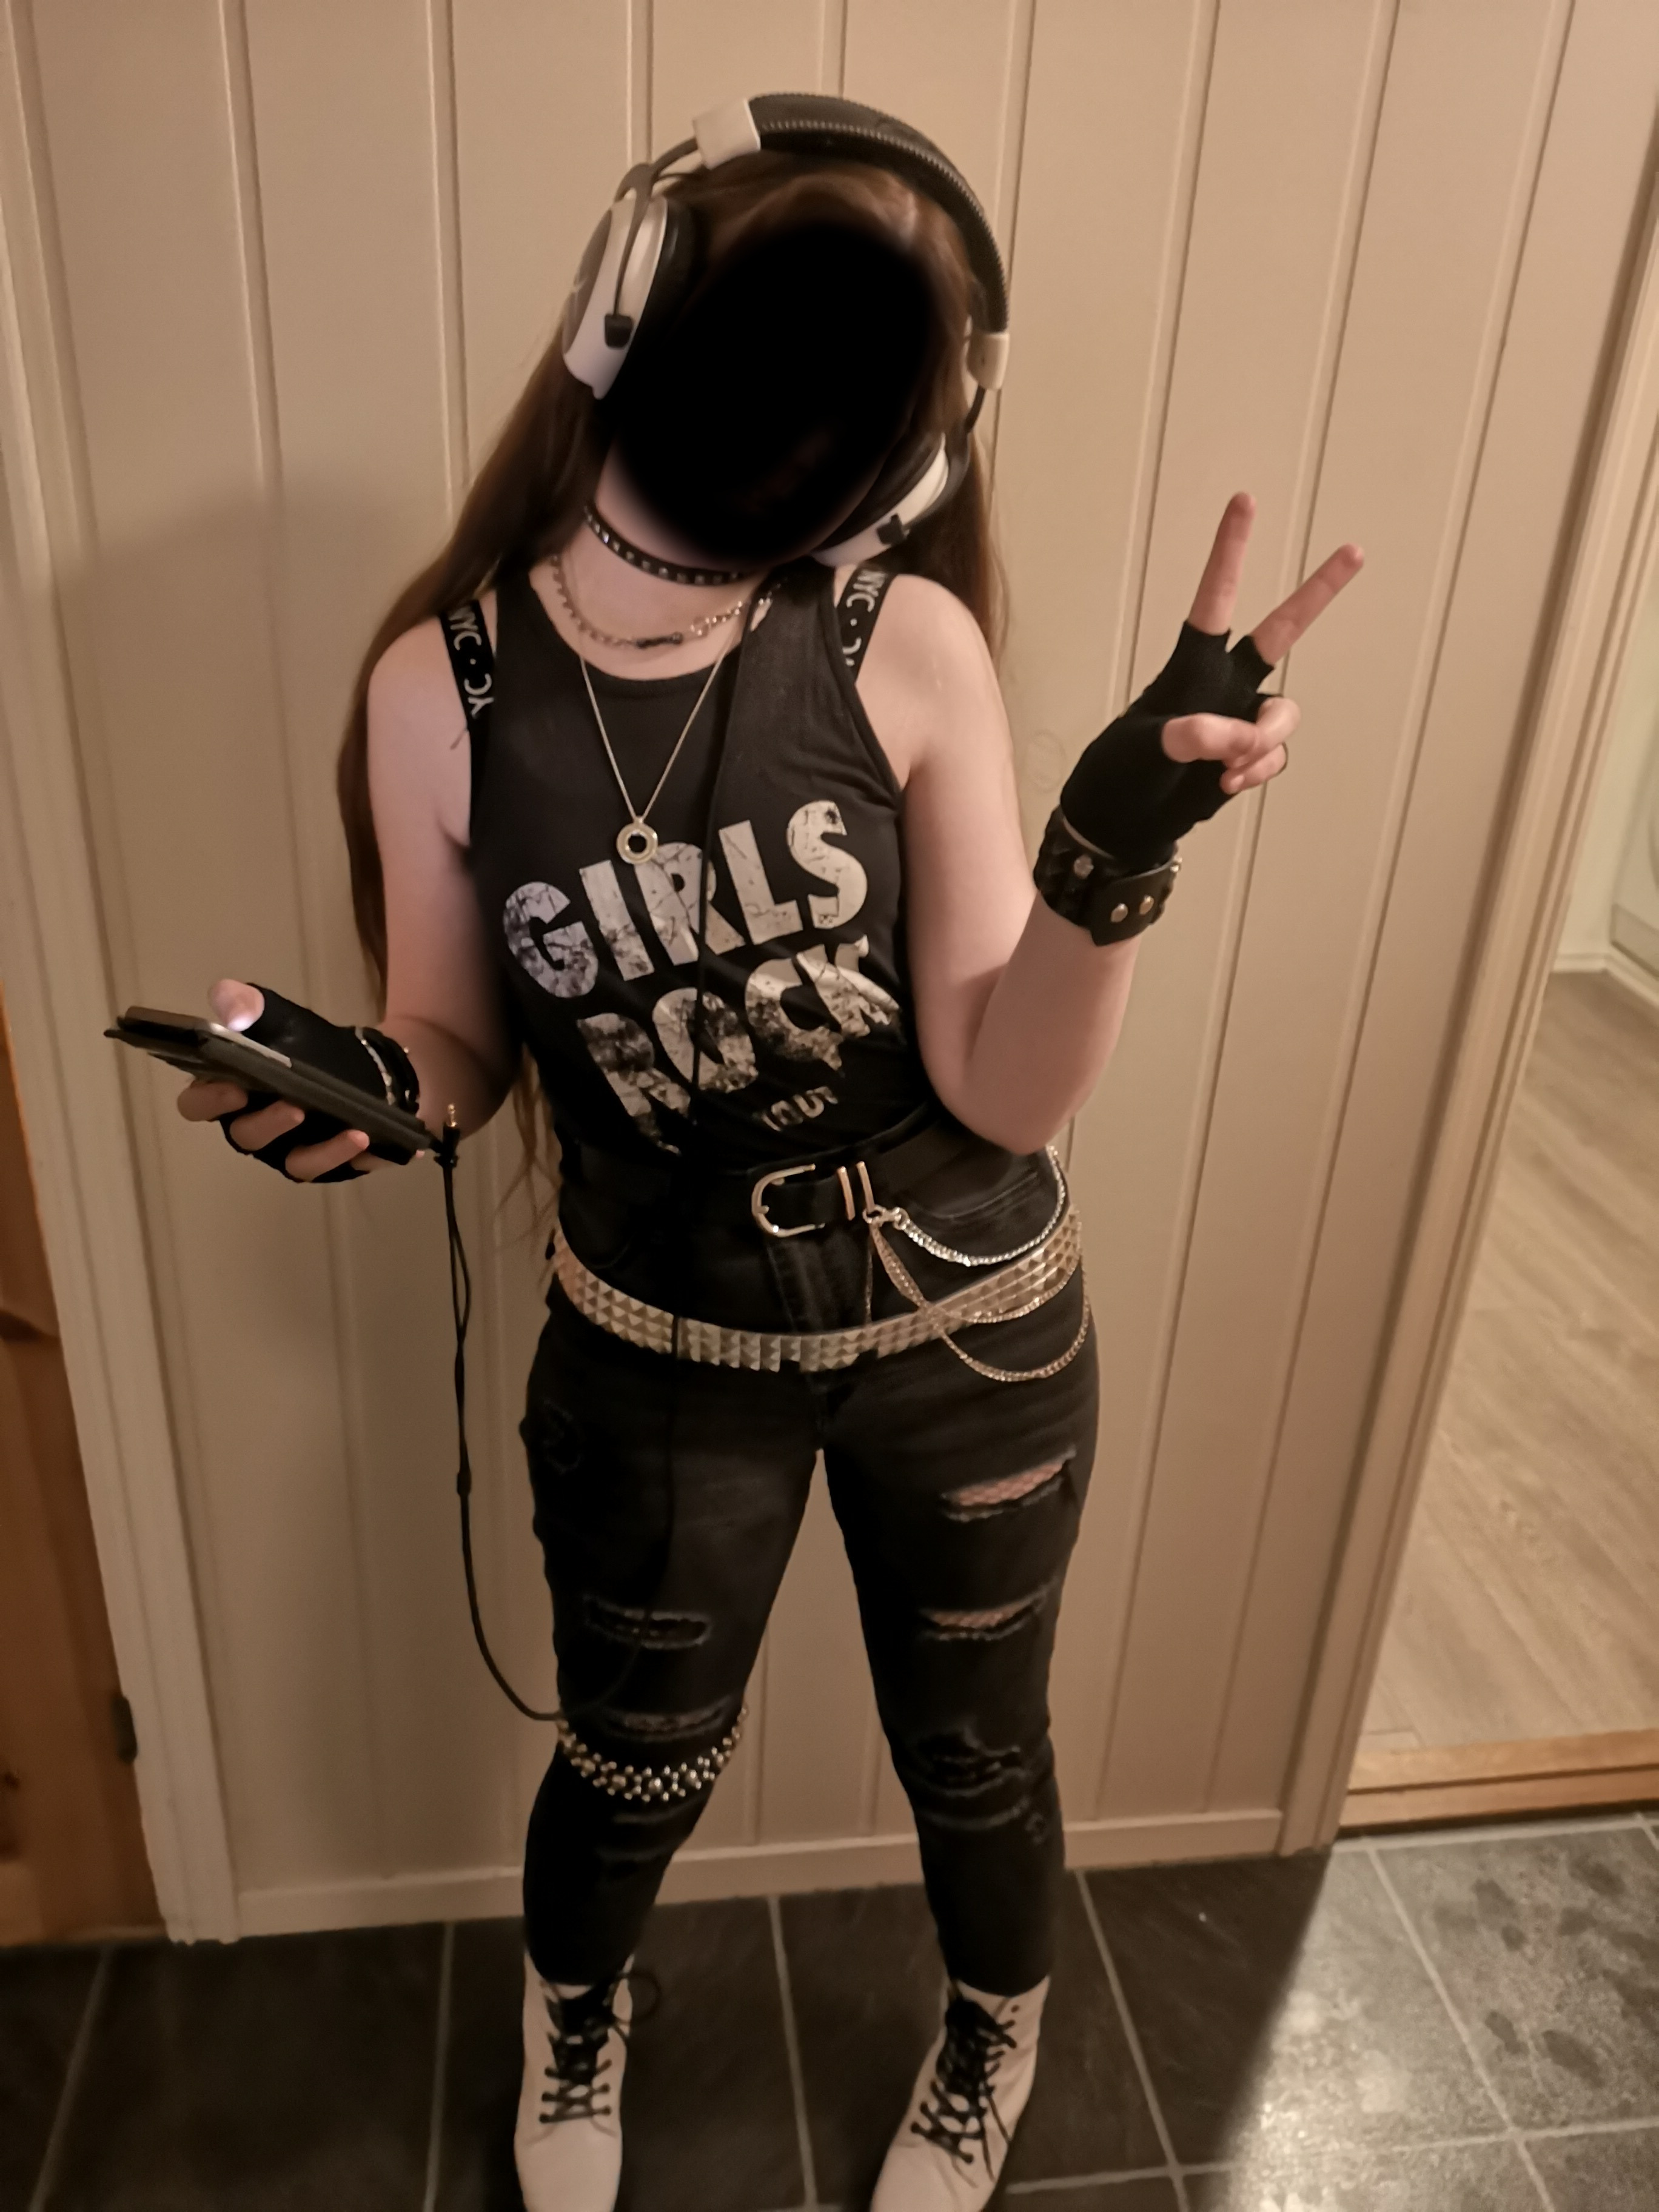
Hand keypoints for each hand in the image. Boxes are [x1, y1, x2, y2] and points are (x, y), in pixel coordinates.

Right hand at [175, 978, 399, 1180]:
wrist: (360, 1061)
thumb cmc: (303, 1042)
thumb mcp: (275, 1014)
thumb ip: (245, 1004)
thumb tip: (233, 1016)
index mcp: (228, 1094)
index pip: (198, 1105)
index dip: (209, 1101)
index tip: (232, 1088)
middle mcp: (256, 1128)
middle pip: (247, 1136)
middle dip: (268, 1124)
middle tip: (293, 1108)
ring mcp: (293, 1150)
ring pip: (296, 1162)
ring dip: (321, 1152)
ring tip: (348, 1131)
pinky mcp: (331, 1162)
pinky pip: (339, 1167)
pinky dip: (352, 1156)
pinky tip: (369, 1140)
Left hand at [1059, 492, 1362, 865]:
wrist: (1123, 822)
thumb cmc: (1120, 773)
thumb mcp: (1145, 750)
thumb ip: (1194, 736)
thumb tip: (1240, 737)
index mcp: (1191, 665)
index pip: (1214, 599)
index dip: (1231, 552)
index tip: (1244, 501)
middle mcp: (1223, 684)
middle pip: (1282, 631)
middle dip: (1317, 593)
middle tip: (1355, 549)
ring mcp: (1241, 718)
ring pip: (1283, 714)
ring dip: (1265, 741)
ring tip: (1228, 770)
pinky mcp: (1250, 756)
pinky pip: (1275, 755)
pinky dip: (1259, 771)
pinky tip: (1227, 786)